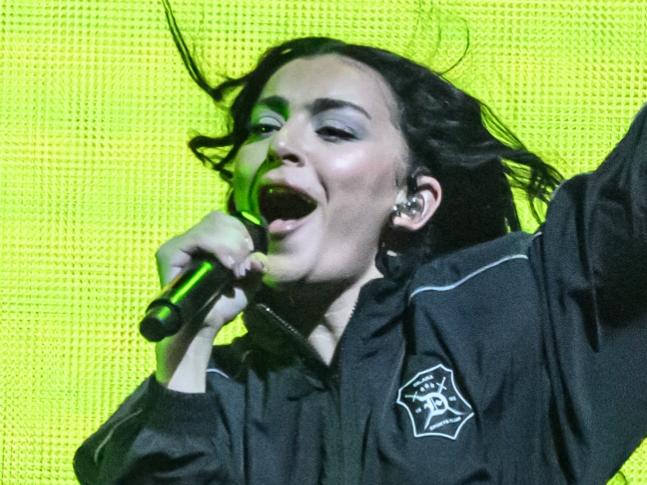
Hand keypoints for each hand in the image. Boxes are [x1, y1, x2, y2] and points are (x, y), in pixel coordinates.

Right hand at [153, 211, 266, 391]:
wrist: (204, 327)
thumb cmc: (222, 305)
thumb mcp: (248, 283)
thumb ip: (256, 266)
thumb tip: (258, 257)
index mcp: (207, 243)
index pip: (223, 219)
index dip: (241, 232)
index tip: (249, 256)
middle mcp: (189, 240)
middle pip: (218, 218)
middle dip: (238, 240)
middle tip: (240, 268)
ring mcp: (177, 245)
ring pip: (210, 225)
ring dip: (230, 246)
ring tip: (234, 270)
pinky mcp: (170, 254)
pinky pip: (198, 237)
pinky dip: (218, 248)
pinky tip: (227, 266)